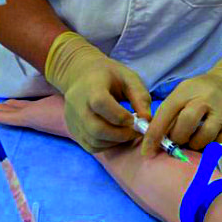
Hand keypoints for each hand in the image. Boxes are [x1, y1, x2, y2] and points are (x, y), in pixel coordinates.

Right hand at [43, 31, 150, 152]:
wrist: (81, 76)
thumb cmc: (109, 75)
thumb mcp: (128, 78)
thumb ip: (140, 96)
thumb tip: (147, 120)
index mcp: (91, 88)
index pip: (101, 104)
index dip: (121, 116)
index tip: (136, 118)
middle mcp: (77, 106)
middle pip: (97, 128)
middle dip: (122, 134)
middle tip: (137, 131)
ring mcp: (73, 120)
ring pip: (94, 141)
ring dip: (116, 141)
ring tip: (128, 132)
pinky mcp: (74, 131)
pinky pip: (90, 146)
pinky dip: (107, 145)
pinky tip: (117, 136)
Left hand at [146, 51, 221, 151]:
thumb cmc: (200, 91)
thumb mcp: (182, 93)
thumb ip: (169, 113)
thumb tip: (154, 140)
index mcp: (186, 92)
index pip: (166, 114)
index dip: (154, 135)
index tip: (147, 151)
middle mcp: (205, 100)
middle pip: (185, 125)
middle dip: (176, 140)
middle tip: (176, 143)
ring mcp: (221, 113)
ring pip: (203, 138)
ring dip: (193, 146)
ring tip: (192, 143)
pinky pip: (219, 146)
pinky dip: (210, 150)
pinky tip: (206, 146)